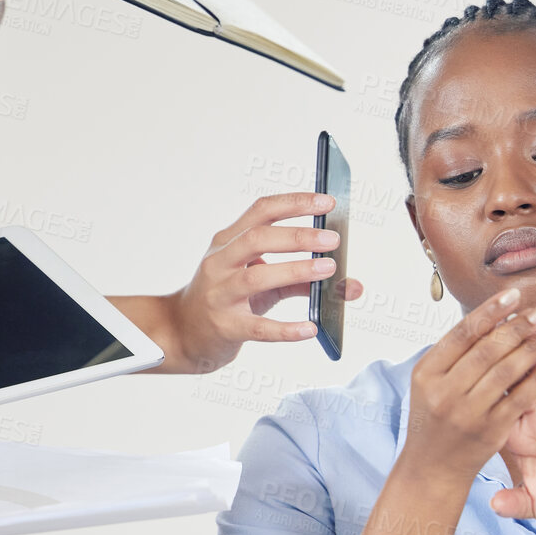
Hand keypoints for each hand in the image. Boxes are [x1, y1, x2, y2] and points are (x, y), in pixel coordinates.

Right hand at [157, 192, 362, 372]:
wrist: (184, 333)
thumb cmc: (229, 301)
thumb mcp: (262, 283)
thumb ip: (303, 280)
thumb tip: (351, 286)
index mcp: (228, 242)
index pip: (262, 211)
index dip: (295, 203)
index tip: (328, 202)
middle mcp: (220, 263)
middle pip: (258, 238)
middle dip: (298, 236)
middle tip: (332, 240)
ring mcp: (220, 295)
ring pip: (257, 278)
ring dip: (296, 271)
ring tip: (329, 270)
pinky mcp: (225, 327)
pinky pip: (258, 327)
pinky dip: (286, 329)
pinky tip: (311, 328)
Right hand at [401, 288, 535, 488]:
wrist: (433, 466)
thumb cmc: (435, 415)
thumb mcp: (430, 382)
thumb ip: (454, 353)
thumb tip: (490, 314)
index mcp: (426, 373)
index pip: (463, 333)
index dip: (490, 311)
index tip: (513, 294)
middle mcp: (444, 392)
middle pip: (487, 349)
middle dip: (518, 326)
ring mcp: (468, 414)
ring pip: (506, 372)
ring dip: (532, 348)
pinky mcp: (490, 432)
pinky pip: (520, 398)